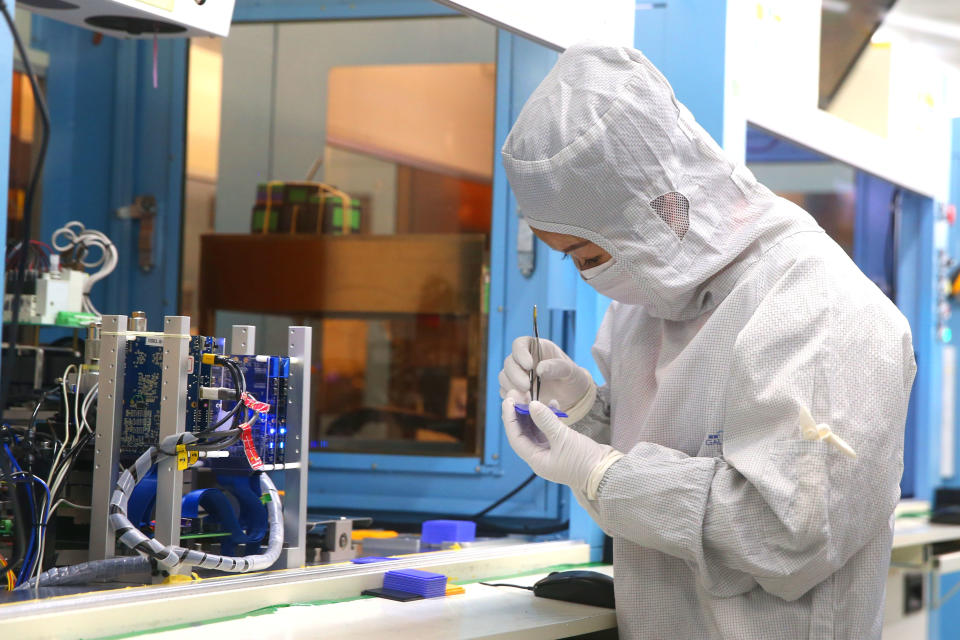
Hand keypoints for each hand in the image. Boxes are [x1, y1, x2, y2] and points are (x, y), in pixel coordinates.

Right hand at [498, 336, 595, 423]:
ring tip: (527, 397)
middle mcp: (523, 361)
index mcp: (536, 349)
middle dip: (515, 375)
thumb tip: (540, 369)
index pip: (519, 344)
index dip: (520, 353)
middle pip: (509, 363)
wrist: (573, 397)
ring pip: (504, 377)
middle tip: (527, 386)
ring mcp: (517, 376)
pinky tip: (524, 403)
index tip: (529, 365)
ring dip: (511, 387)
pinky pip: (506, 393)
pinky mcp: (516, 392)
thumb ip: (557, 367)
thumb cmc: (572, 378)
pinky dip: (512, 398)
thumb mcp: (571, 370)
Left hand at [502, 398, 621, 497]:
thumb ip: (546, 421)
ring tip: (532, 395)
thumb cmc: (584, 460)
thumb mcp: (563, 438)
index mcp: (536, 460)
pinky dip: (549, 417)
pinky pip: (549, 429)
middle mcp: (540, 457)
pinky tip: (552, 404)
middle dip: (519, 413)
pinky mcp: (561, 446)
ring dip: (534, 413)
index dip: (510, 418)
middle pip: (524, 432)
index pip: (515, 437)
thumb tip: (531, 404)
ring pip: (536, 429)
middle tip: (517, 394)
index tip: (508, 400)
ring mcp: (551, 451)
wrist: (607, 472)